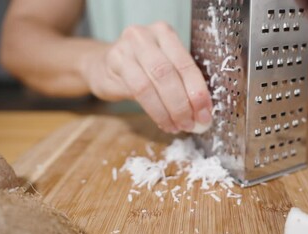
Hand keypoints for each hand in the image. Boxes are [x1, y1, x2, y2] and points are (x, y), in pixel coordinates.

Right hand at [81, 22, 212, 133]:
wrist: (101, 66)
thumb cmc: (140, 69)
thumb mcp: (163, 67)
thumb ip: (182, 83)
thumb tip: (203, 113)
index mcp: (165, 33)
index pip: (186, 64)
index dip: (198, 91)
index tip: (205, 114)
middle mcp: (145, 35)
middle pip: (169, 73)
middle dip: (184, 104)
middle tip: (193, 124)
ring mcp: (126, 47)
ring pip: (152, 84)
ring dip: (169, 111)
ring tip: (178, 126)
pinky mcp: (113, 62)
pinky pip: (137, 91)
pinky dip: (154, 111)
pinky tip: (163, 122)